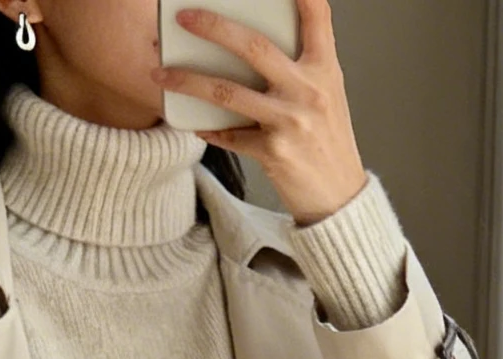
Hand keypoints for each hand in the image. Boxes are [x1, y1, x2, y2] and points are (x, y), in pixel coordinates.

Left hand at [158, 0, 367, 225]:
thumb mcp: (327, 94)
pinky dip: (209, 128)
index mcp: (325, 69)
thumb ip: (301, 65)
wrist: (340, 197)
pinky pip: (230, 135)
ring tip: (162, 74)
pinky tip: (194, 122)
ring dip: (189, 80)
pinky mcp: (273, 152)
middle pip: (254, 46)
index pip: (317, 15)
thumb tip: (255, 41)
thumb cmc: (328, 140)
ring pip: (228, 92)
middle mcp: (308, 90)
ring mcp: (290, 122)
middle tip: (184, 17)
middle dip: (214, 27)